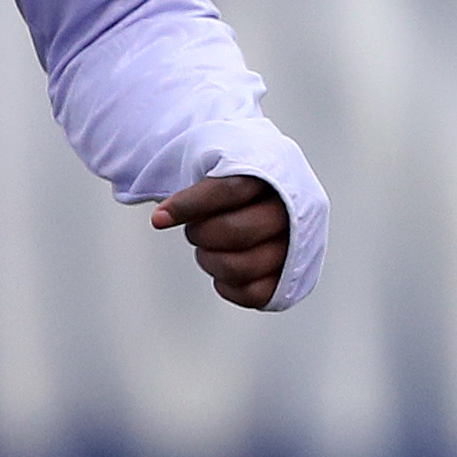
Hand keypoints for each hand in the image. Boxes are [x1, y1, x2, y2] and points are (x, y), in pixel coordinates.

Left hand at [151, 174, 287, 309]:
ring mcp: (296, 250)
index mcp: (278, 175)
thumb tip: (161, 217)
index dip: (190, 206)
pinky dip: (227, 285)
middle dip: (202, 233)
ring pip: (241, 267)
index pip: (229, 190)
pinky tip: (222, 270)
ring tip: (208, 249)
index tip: (160, 218)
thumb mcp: (225, 162)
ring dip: (211, 260)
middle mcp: (294, 214)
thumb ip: (202, 185)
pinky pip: (254, 295)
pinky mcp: (290, 280)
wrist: (278, 191)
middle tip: (195, 230)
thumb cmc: (244, 179)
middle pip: (236, 231)